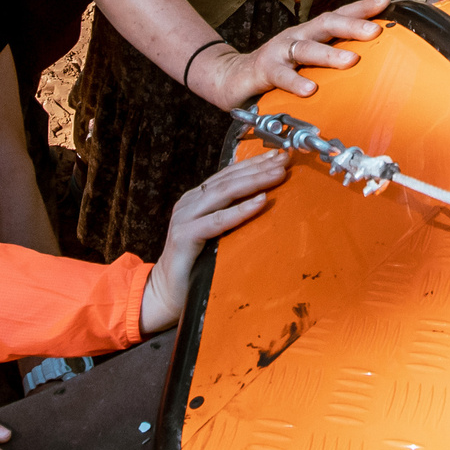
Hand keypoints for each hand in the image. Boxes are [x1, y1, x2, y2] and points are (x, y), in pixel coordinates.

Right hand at [141, 151, 290, 331]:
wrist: (165, 294)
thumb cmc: (195, 267)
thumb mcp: (216, 236)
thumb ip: (231, 219)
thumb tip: (267, 205)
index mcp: (197, 200)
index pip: (228, 176)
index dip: (253, 164)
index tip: (279, 156)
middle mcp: (189, 204)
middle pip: (228, 180)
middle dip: (258, 168)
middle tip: (284, 160)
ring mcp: (184, 218)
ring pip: (224, 193)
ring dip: (254, 181)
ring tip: (277, 174)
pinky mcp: (184, 237)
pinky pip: (216, 221)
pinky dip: (240, 210)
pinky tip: (260, 201)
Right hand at [205, 0, 388, 105]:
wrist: (234, 77)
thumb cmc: (279, 69)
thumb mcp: (309, 60)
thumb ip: (331, 58)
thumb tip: (370, 61)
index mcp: (310, 33)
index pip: (338, 15)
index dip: (361, 8)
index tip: (385, 2)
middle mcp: (297, 36)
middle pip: (326, 23)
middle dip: (351, 25)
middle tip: (374, 31)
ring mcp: (280, 51)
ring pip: (306, 48)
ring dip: (329, 54)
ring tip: (351, 60)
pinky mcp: (265, 70)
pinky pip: (282, 75)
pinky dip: (296, 82)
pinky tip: (310, 90)